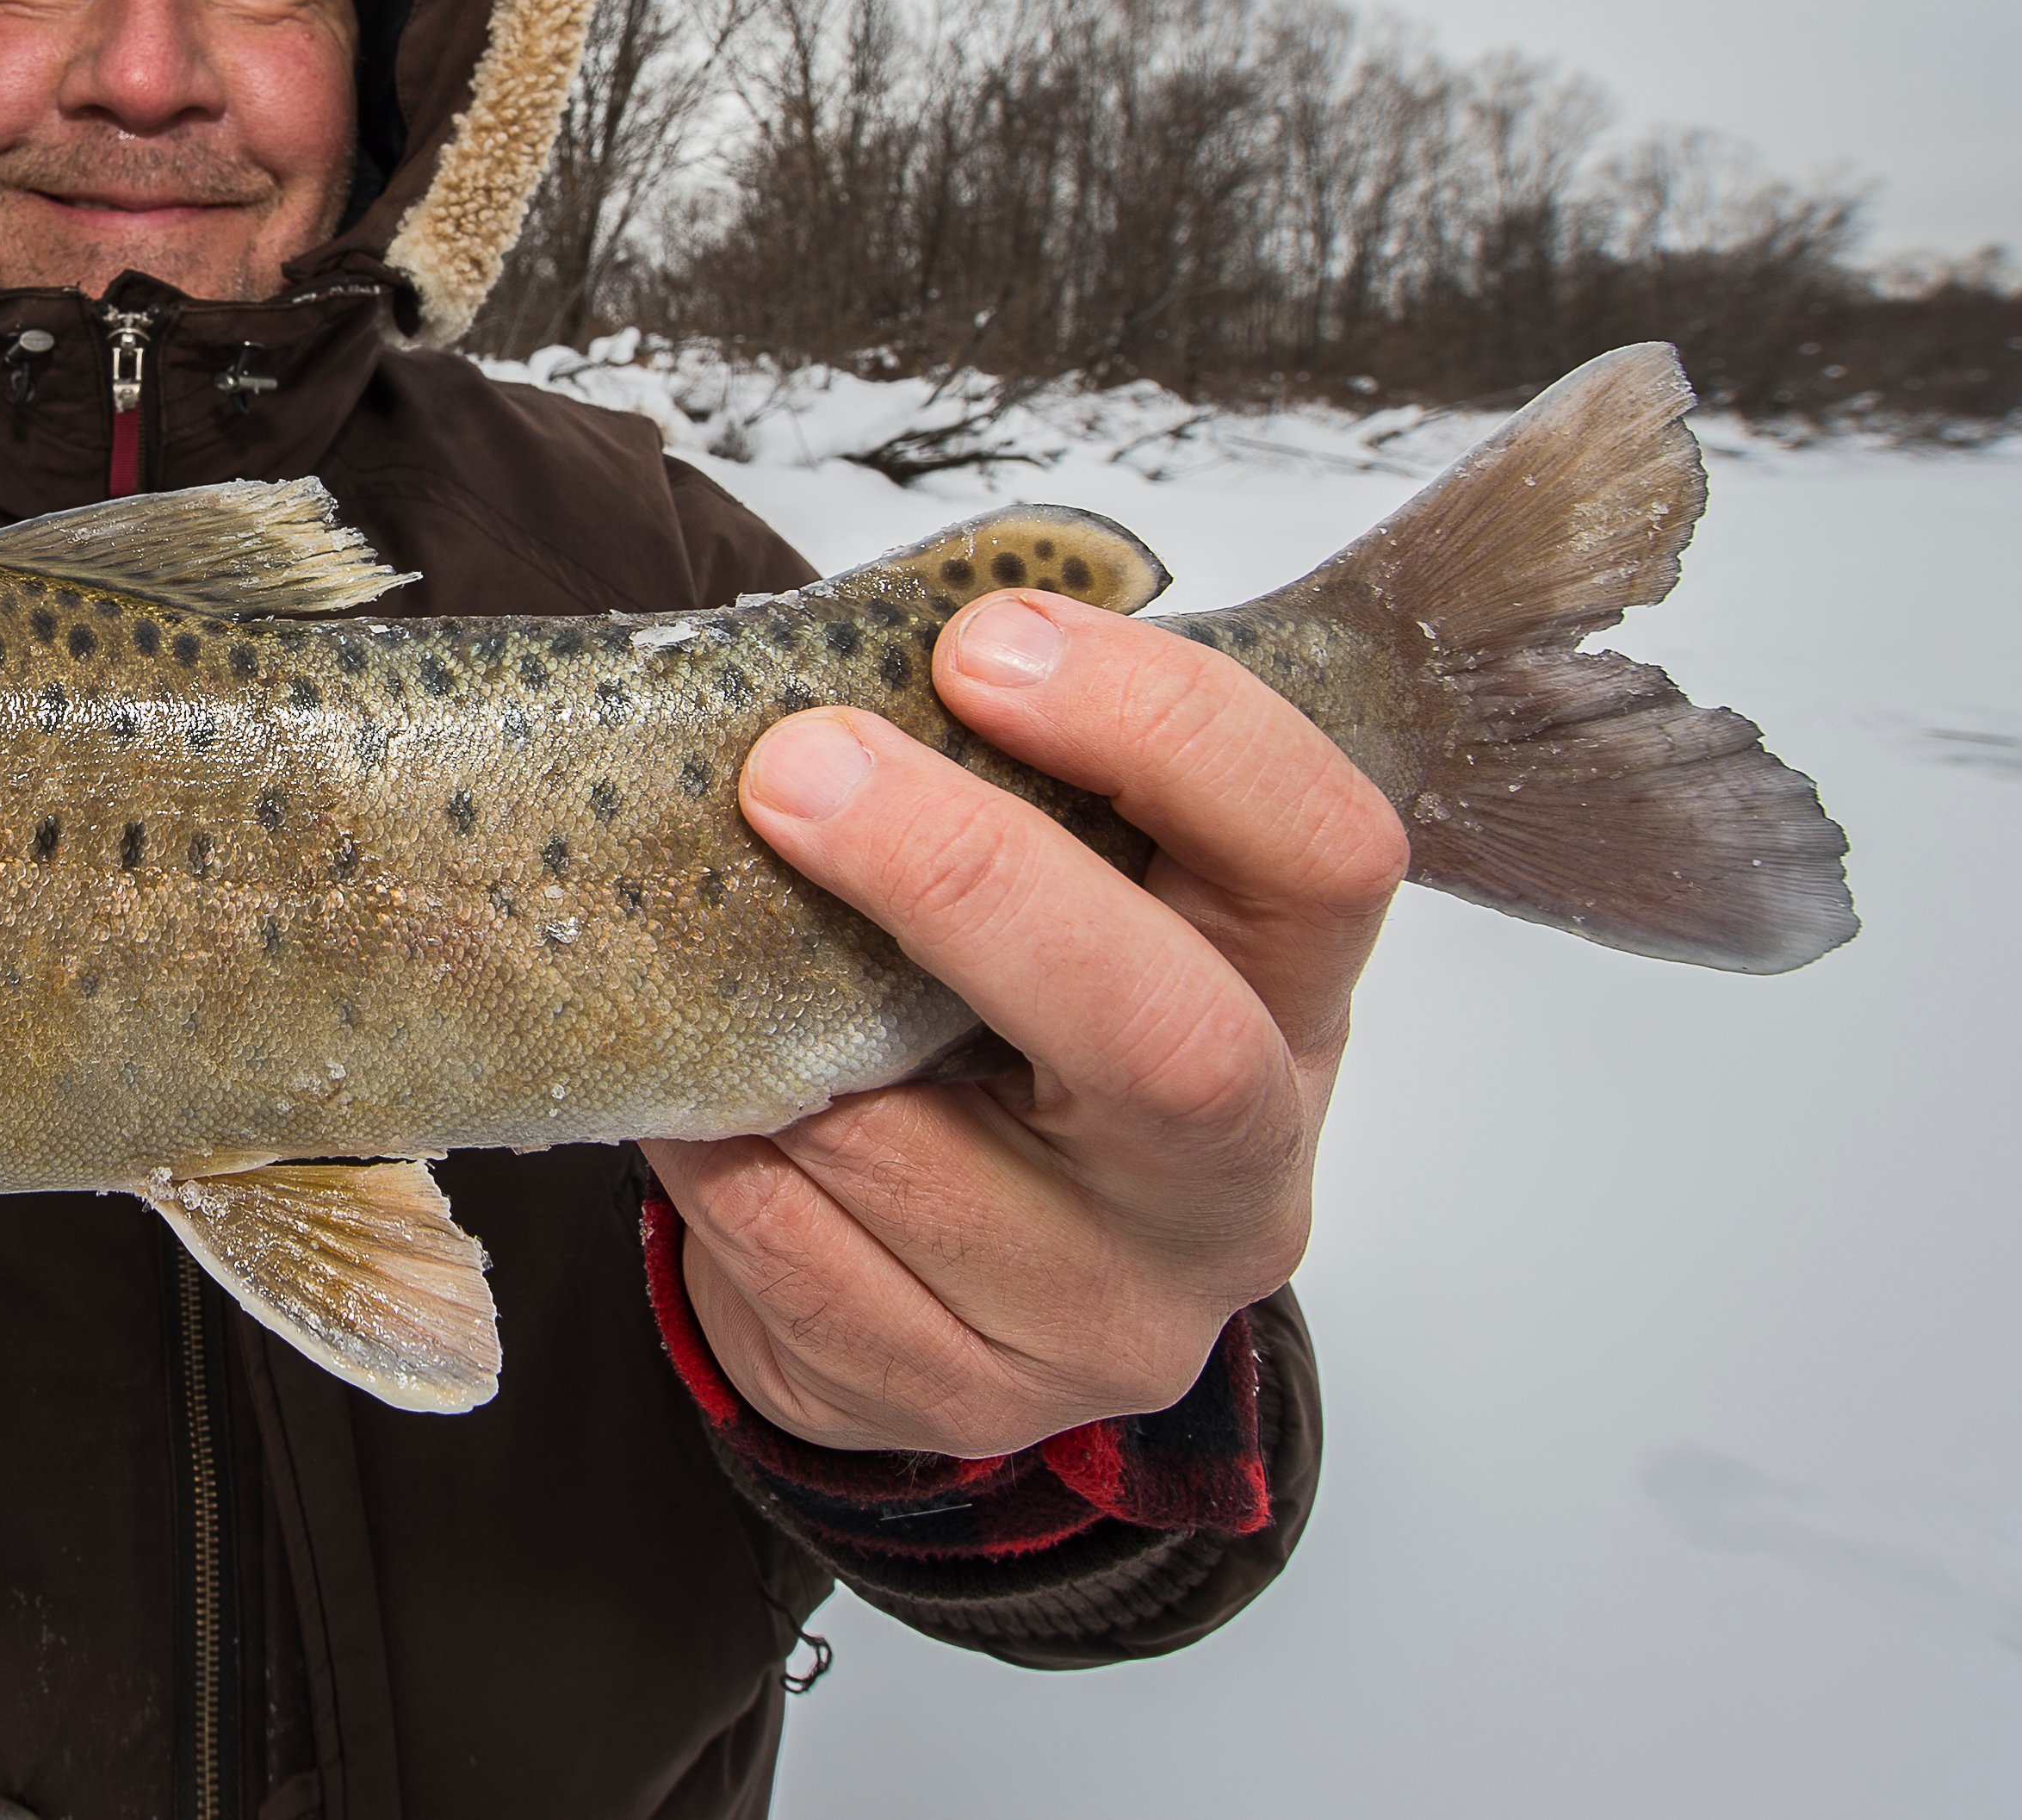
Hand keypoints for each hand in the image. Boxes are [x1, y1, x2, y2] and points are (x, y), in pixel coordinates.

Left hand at [643, 590, 1402, 1458]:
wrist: (957, 1280)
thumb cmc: (997, 1024)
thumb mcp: (1062, 891)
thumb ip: (1010, 775)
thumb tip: (869, 627)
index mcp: (1289, 1001)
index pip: (1321, 851)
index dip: (1166, 728)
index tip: (981, 642)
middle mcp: (1237, 1176)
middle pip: (1161, 1034)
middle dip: (965, 879)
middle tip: (795, 768)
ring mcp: (1110, 1311)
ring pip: (907, 1148)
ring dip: (767, 1029)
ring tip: (702, 952)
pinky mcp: (961, 1394)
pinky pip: (785, 1244)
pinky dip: (712, 1144)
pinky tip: (700, 1089)